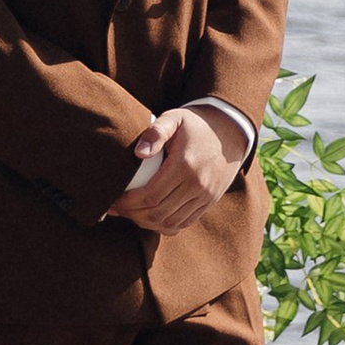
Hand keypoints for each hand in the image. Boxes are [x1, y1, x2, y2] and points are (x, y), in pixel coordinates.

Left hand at [106, 103, 241, 233]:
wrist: (230, 132)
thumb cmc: (195, 125)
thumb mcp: (175, 119)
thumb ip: (155, 132)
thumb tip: (138, 154)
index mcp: (185, 165)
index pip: (150, 196)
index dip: (128, 203)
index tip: (113, 200)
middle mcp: (197, 185)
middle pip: (158, 213)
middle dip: (132, 215)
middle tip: (116, 209)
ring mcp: (205, 196)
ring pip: (170, 223)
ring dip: (146, 223)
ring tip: (130, 214)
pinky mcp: (209, 202)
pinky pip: (184, 223)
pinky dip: (164, 226)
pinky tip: (150, 218)